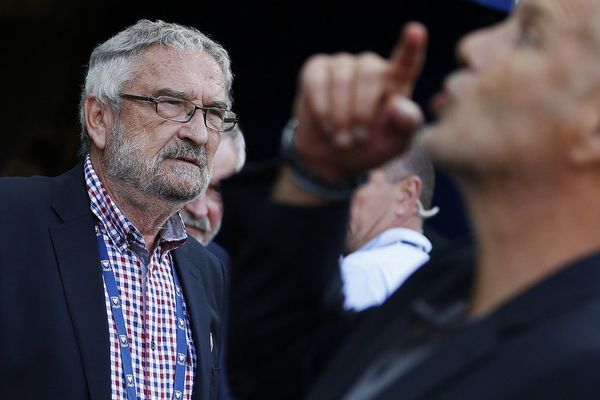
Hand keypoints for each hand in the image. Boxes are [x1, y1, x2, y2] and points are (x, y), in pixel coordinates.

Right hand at [292, 22, 427, 183]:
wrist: (333, 158)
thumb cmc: (370, 147)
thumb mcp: (396, 144)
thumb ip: (405, 124)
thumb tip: (396, 104)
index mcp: (396, 82)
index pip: (407, 61)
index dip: (412, 47)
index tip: (415, 31)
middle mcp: (370, 67)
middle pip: (370, 72)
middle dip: (362, 110)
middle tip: (358, 138)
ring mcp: (342, 65)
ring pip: (342, 78)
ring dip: (341, 115)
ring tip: (342, 139)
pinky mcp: (316, 70)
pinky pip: (317, 81)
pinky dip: (321, 106)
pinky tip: (326, 124)